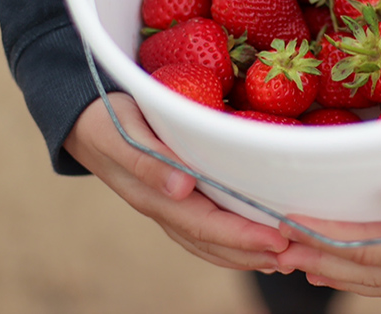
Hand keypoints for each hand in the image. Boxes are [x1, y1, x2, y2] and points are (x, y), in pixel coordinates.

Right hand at [64, 92, 288, 270]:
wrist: (84, 122)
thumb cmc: (106, 120)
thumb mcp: (121, 132)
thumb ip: (146, 160)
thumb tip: (181, 188)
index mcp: (154, 196)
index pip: (204, 225)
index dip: (241, 236)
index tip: (278, 241)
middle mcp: (165, 209)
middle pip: (213, 242)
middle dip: (253, 253)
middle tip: (295, 257)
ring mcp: (170, 209)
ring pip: (211, 243)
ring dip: (246, 255)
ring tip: (284, 261)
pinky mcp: (175, 201)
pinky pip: (206, 230)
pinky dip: (233, 243)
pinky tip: (256, 245)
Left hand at [276, 165, 380, 297]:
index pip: (367, 247)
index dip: (325, 234)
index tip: (287, 221)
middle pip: (365, 268)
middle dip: (319, 256)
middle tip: (277, 247)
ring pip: (379, 279)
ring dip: (338, 269)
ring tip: (303, 262)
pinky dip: (369, 274)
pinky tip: (356, 268)